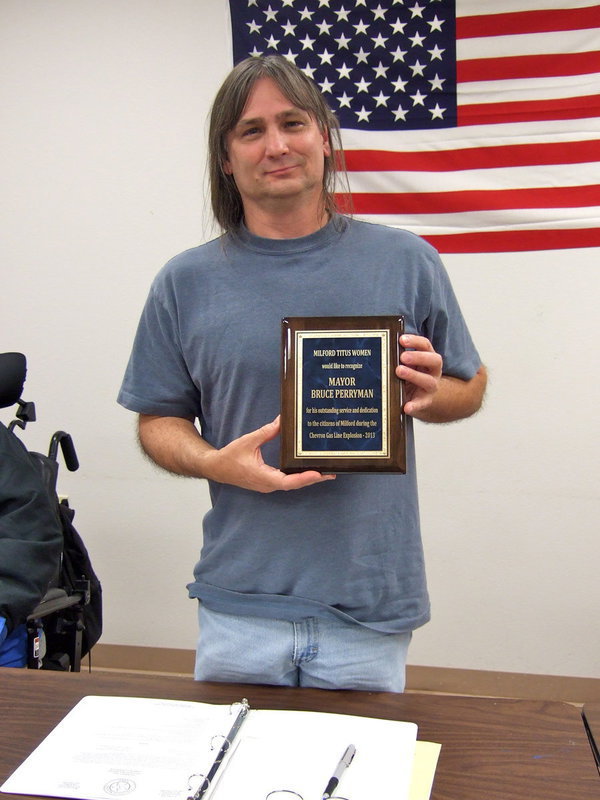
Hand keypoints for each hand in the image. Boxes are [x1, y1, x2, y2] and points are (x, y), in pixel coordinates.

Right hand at [203, 416, 335, 492]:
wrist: (216, 468)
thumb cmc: (230, 456)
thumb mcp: (249, 441)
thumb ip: (266, 432)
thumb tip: (282, 420)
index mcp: (263, 477)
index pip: (288, 481)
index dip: (304, 478)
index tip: (318, 474)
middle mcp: (268, 484)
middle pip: (294, 485)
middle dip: (312, 479)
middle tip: (331, 473)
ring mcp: (268, 485)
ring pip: (291, 485)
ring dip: (307, 479)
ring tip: (324, 472)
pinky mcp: (267, 482)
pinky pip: (286, 482)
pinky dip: (298, 477)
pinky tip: (307, 471)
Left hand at [396, 334, 442, 416]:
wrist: (421, 397)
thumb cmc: (411, 375)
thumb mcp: (408, 364)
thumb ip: (399, 356)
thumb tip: (382, 347)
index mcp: (428, 358)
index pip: (426, 345)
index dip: (415, 341)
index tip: (401, 339)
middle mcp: (433, 371)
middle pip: (434, 361)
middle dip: (418, 357)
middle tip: (402, 357)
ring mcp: (431, 387)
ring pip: (429, 381)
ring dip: (414, 375)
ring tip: (399, 371)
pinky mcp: (425, 402)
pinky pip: (422, 404)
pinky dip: (414, 405)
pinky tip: (406, 407)